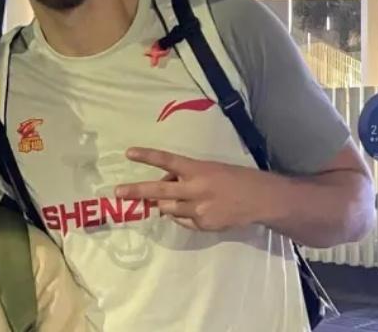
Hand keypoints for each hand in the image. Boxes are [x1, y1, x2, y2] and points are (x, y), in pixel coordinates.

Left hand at [115, 148, 274, 230]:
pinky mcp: (203, 224)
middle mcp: (195, 188)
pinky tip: (199, 210)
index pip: (167, 160)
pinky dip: (183, 215)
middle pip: (160, 191)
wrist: (260, 199)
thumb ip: (186, 176)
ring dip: (166, 204)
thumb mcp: (209, 169)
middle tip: (117, 192)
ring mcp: (198, 209)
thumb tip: (164, 182)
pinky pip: (182, 220)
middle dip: (137, 191)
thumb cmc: (233, 178)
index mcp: (197, 169)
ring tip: (182, 198)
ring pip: (168, 208)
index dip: (147, 156)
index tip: (128, 153)